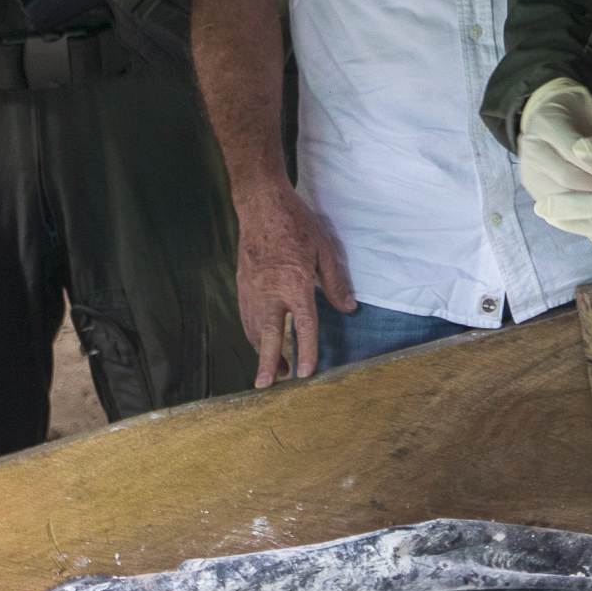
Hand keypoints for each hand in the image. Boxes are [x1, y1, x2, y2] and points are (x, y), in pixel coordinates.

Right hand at [236, 181, 354, 387]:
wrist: (261, 205)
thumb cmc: (296, 223)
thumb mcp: (324, 248)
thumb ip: (336, 281)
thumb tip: (348, 308)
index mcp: (294, 283)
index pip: (302, 325)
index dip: (306, 351)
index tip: (306, 373)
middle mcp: (270, 291)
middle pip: (269, 335)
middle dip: (269, 362)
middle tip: (269, 386)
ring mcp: (252, 289)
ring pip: (255, 329)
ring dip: (263, 351)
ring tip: (274, 370)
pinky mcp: (242, 285)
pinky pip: (246, 317)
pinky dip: (253, 334)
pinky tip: (261, 341)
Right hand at [514, 77, 591, 206]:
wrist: (552, 119)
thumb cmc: (582, 114)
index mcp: (547, 123)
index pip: (573, 151)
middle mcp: (532, 148)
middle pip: (566, 177)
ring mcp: (529, 171)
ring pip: (560, 199)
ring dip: (591, 208)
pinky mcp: (533, 189)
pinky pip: (556, 210)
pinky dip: (580, 217)